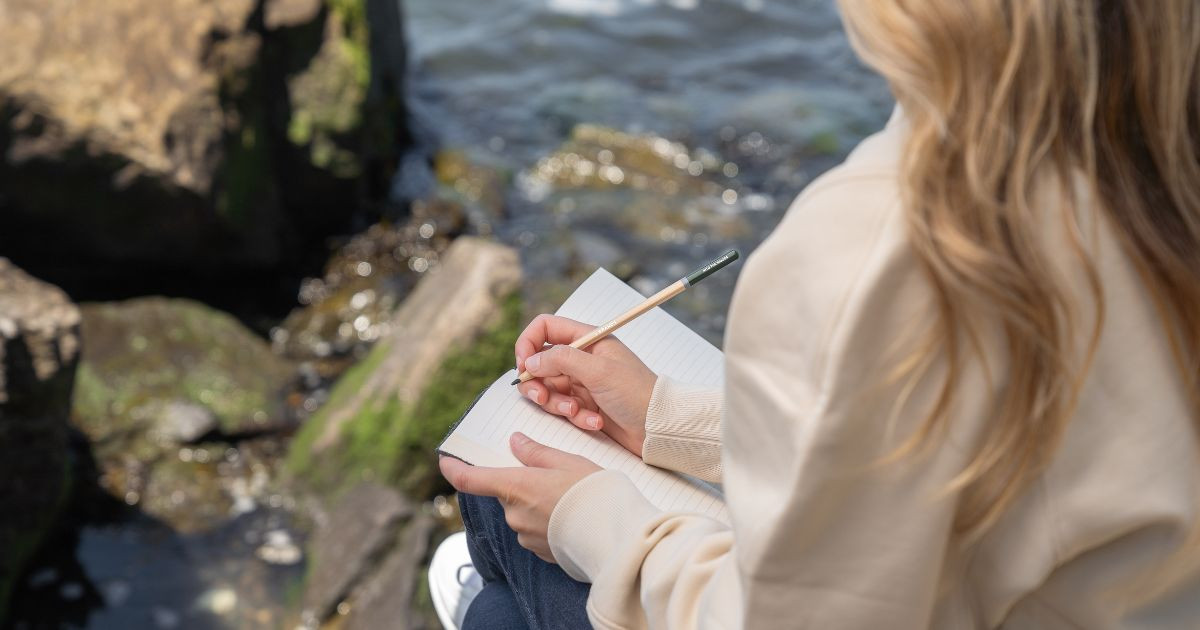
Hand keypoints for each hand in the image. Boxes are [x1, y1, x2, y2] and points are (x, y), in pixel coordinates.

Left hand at [439, 432, 600, 561]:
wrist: (615, 536)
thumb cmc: (593, 492)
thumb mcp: (567, 461)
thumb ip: (536, 453)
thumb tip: (515, 443)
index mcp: (515, 487)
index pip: (470, 480)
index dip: (453, 469)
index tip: (445, 460)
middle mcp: (514, 514)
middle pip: (505, 494)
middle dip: (521, 484)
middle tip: (552, 475)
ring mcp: (525, 536)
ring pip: (521, 512)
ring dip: (536, 503)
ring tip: (569, 497)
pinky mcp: (540, 551)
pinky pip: (535, 531)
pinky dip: (547, 521)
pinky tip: (571, 517)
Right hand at [515, 314, 656, 456]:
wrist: (658, 427)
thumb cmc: (637, 393)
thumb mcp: (598, 371)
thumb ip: (561, 360)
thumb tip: (530, 362)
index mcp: (588, 339)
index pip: (545, 328)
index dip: (528, 344)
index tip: (523, 366)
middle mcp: (582, 358)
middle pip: (540, 363)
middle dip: (537, 383)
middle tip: (543, 397)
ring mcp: (582, 382)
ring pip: (548, 389)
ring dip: (557, 403)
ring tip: (576, 411)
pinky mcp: (584, 404)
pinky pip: (563, 408)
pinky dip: (575, 417)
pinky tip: (595, 421)